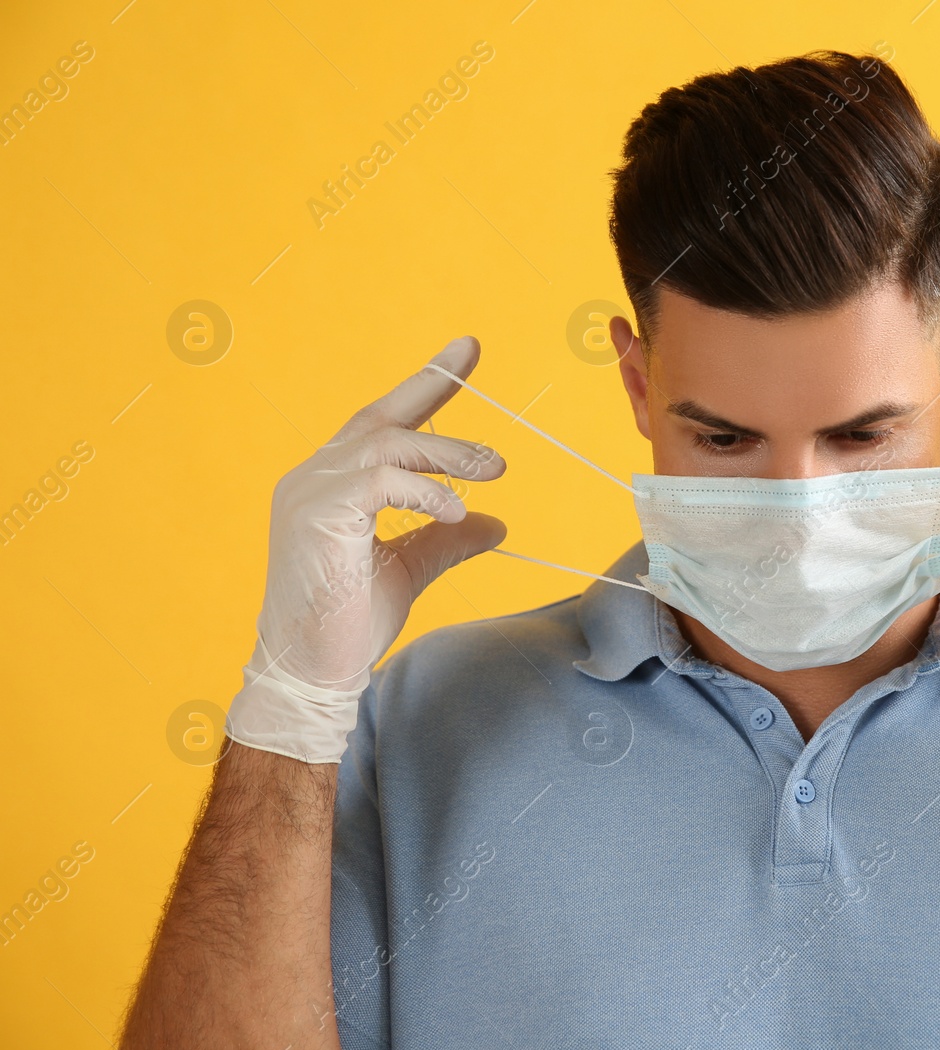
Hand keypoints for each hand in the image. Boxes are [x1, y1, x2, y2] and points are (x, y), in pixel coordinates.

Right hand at [223, 337, 507, 762]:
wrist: (312, 671)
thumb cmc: (349, 623)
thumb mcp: (409, 567)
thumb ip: (445, 538)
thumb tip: (495, 523)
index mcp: (329, 483)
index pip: (379, 422)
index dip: (423, 386)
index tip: (465, 352)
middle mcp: (312, 477)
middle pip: (379, 417)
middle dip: (432, 386)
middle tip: (479, 374)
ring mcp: (309, 493)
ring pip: (386, 444)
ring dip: (447, 453)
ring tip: (494, 469)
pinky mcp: (318, 516)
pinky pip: (380, 480)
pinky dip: (424, 489)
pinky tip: (455, 510)